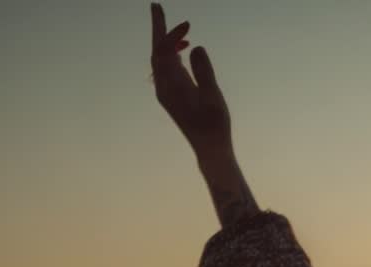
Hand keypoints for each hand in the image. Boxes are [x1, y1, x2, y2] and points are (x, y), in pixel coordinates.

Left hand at [151, 3, 231, 159]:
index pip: (164, 51)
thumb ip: (204, 71)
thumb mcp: (213, 96)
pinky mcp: (173, 95)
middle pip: (156, 50)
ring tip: (178, 28)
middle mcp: (164, 87)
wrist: (210, 148)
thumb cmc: (214, 125)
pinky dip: (172, 54)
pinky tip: (182, 50)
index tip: (188, 25)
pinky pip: (166, 68)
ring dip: (166, 41)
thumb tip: (196, 47)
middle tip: (156, 5)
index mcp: (171, 86)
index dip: (172, 34)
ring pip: (160, 59)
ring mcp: (167, 92)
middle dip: (157, 28)